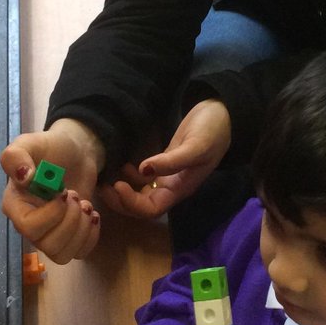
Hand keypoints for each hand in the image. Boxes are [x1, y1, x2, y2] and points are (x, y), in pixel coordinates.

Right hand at [0, 117, 105, 264]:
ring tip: (86, 205)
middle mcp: (29, 225)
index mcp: (16, 206)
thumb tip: (23, 177)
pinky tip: (93, 214)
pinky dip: (91, 236)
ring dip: (81, 229)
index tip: (63, 192)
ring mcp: (50, 234)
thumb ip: (16, 156)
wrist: (76, 153)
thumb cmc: (51, 148)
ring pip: (63, 254)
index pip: (28, 227)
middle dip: (70, 221)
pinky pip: (79, 253)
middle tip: (76, 196)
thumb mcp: (30, 143)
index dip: (51, 214)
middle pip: (47, 245)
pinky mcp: (70, 236)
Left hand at [99, 100, 231, 219]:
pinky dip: (129, 176)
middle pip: (141, 207)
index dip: (131, 203)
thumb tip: (144, 170)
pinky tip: (121, 164)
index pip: (151, 210)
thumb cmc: (213, 131)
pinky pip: (143, 178)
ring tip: (106, 177)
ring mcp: (167, 176)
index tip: (117, 184)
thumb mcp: (195, 146)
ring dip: (121, 190)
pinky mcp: (164, 163)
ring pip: (140, 194)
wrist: (222, 114)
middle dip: (120, 201)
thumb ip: (172, 161)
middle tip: (103, 185)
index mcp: (180, 189)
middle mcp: (172, 188)